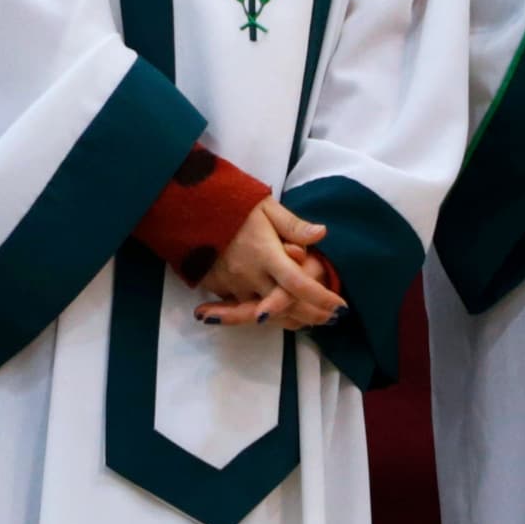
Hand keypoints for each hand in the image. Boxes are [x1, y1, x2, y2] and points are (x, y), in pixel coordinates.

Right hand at [193, 197, 344, 330]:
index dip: (321, 298)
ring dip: (287, 318)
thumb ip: (293, 224)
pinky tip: (275, 313)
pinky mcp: (214, 288)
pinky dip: (261, 312)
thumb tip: (322, 234)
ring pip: (264, 313)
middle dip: (311, 316)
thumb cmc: (230, 203)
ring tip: (308, 320)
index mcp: (265, 253)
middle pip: (286, 307)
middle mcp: (249, 275)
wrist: (185, 208)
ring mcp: (230, 285)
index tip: (340, 307)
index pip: (298, 283)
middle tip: (331, 319)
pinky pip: (242, 307)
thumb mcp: (265, 206)